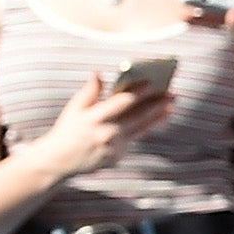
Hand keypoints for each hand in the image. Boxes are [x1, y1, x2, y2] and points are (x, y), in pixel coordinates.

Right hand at [34, 71, 175, 180]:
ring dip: (157, 118)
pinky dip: (141, 129)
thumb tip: (98, 74)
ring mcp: (114, 147)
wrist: (60, 160)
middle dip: (157, 104)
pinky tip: (154, 120)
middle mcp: (107, 133)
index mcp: (94, 118)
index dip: (138, 92)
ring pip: (141, 129)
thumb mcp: (74, 108)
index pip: (121, 102)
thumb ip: (90, 92)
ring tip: (170, 108)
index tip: (151, 82)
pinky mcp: (118, 157)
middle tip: (172, 95)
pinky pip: (132, 140)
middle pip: (138, 116)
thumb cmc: (67, 129)